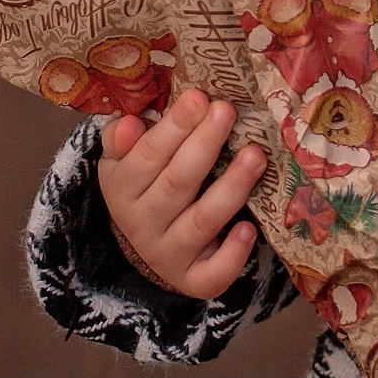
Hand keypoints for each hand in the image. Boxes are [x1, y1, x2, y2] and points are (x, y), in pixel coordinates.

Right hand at [97, 87, 267, 298]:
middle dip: (205, 145)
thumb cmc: (146, 185)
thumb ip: (121, 138)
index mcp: (121, 188)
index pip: (147, 155)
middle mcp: (141, 224)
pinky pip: (212, 274)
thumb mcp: (123, 160)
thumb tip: (129, 124)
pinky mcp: (194, 280)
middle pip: (177, 183)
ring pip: (202, 222)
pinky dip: (232, 255)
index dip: (174, 127)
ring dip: (231, 188)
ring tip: (256, 156)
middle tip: (228, 111)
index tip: (199, 97)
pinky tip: (249, 229)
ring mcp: (168, 255)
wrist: (149, 245)